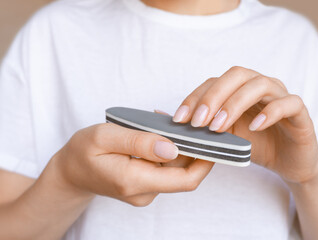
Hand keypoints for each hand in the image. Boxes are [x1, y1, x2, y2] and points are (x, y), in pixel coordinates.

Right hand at [53, 123, 213, 206]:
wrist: (71, 171)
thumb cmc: (83, 151)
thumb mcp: (106, 137)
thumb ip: (140, 142)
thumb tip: (174, 147)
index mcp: (134, 181)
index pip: (185, 179)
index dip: (206, 161)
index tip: (215, 140)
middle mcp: (144, 192)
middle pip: (184, 173)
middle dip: (192, 147)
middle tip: (187, 122)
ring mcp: (146, 192)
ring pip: (175, 169)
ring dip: (177, 147)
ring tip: (163, 124)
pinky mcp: (145, 187)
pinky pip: (165, 169)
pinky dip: (167, 151)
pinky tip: (156, 135)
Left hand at [172, 66, 317, 183]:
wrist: (288, 162)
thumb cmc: (256, 145)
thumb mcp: (223, 136)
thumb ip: (198, 125)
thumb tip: (162, 116)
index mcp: (240, 89)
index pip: (214, 81)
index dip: (195, 96)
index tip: (179, 119)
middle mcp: (260, 87)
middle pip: (236, 75)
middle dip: (213, 96)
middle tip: (198, 122)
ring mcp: (281, 96)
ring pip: (260, 85)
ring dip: (235, 104)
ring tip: (219, 127)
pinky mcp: (300, 112)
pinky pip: (288, 103)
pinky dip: (271, 112)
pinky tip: (255, 127)